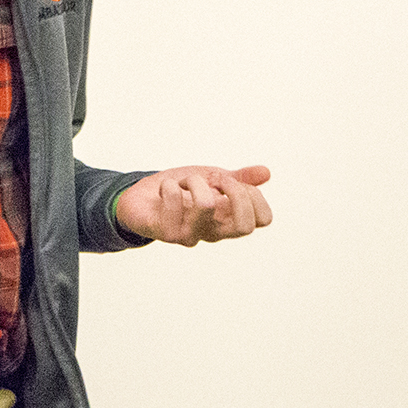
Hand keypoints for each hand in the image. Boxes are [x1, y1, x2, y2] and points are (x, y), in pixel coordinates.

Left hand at [115, 164, 271, 246]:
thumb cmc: (180, 190)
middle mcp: (213, 232)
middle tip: (216, 180)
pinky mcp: (166, 232)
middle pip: (245, 226)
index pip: (262, 220)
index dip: (255, 195)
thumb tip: (266, 172)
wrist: (140, 197)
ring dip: (194, 181)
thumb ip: (238, 178)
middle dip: (235, 191)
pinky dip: (169, 184)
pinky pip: (174, 200)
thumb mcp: (211, 178)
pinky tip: (165, 189)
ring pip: (205, 205)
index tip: (234, 180)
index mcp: (228, 220)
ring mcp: (190, 235)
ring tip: (185, 181)